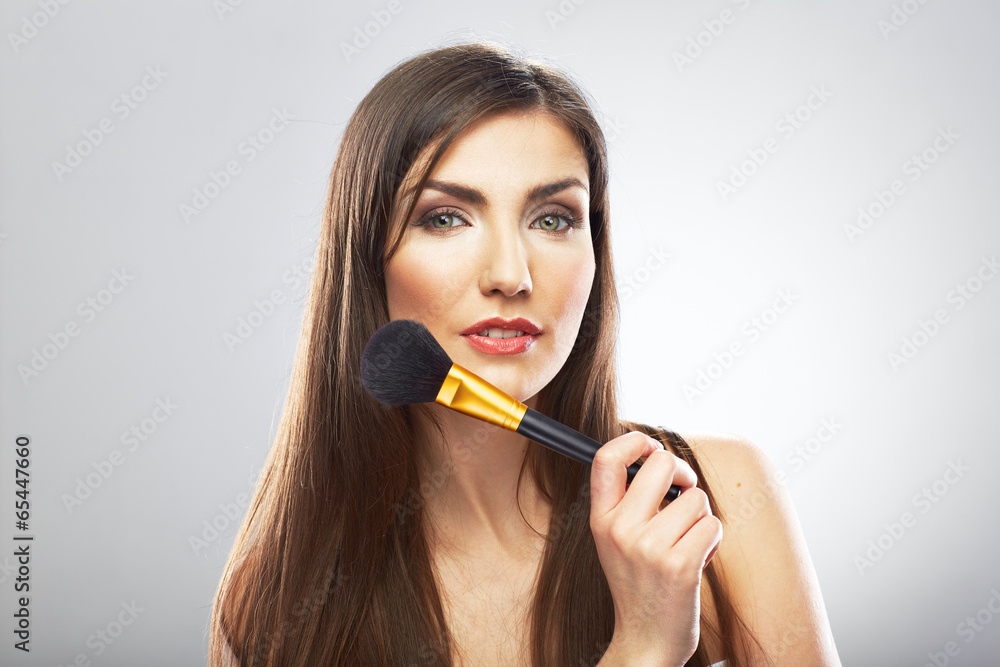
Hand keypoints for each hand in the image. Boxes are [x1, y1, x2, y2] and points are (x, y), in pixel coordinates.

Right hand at [590, 432, 721, 665]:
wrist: (645, 641)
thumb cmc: (639, 583)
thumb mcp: (615, 539)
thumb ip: (627, 500)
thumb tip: (656, 455)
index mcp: (600, 519)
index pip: (606, 459)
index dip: (633, 441)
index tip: (650, 447)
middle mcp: (620, 530)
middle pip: (662, 464)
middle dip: (683, 474)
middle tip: (684, 492)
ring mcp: (649, 548)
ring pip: (695, 498)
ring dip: (701, 517)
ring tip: (687, 542)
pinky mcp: (679, 565)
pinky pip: (712, 525)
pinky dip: (712, 540)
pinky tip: (697, 559)